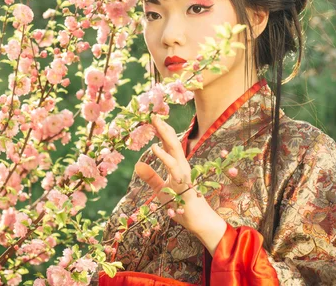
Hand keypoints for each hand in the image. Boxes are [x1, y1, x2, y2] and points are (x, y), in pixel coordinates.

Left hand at [134, 114, 218, 235]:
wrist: (197, 220)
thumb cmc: (180, 205)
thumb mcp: (161, 189)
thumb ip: (151, 177)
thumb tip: (137, 165)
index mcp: (177, 165)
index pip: (169, 144)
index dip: (162, 131)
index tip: (154, 119)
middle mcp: (182, 165)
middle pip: (173, 141)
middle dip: (163, 127)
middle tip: (153, 114)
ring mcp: (184, 172)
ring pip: (175, 149)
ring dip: (165, 134)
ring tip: (156, 123)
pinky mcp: (183, 182)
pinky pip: (172, 166)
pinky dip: (163, 155)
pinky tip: (154, 147)